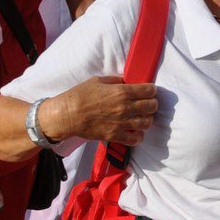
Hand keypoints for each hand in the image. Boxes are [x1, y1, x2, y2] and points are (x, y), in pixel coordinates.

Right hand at [44, 76, 159, 144]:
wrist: (67, 115)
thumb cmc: (80, 95)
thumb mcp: (99, 81)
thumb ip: (117, 81)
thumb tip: (128, 82)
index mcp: (122, 92)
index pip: (149, 90)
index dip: (151, 90)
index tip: (148, 91)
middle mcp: (125, 107)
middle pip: (152, 106)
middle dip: (152, 104)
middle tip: (147, 104)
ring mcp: (121, 123)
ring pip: (147, 123)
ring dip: (147, 119)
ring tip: (141, 117)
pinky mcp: (114, 135)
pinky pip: (135, 139)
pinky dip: (138, 136)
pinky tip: (135, 132)